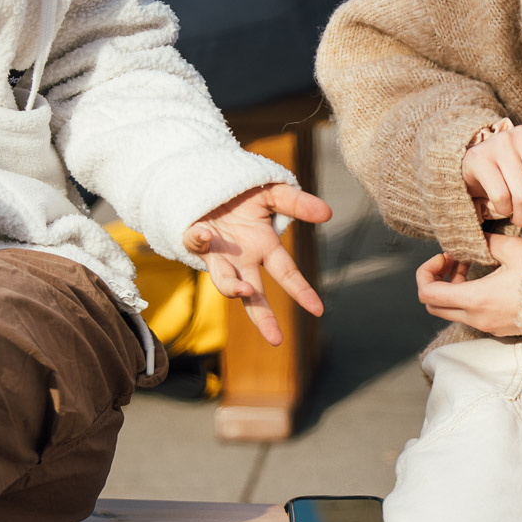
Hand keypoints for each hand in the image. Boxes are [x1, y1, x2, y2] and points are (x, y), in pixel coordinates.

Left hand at [185, 183, 332, 344]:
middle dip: (264, 316)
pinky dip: (198, 239)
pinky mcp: (194, 240)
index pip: (287, 275)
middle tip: (275, 339)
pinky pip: (193, 243)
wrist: (209, 183)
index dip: (302, 291)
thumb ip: (297, 204)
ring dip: (232, 287)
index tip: (317, 310)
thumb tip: (328, 213)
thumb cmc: (243, 194)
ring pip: (223, 280)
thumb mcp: (273, 194)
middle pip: (254, 295)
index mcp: (264, 248)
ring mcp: (218, 254)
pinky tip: (205, 233)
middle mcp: (242, 259)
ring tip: (242, 290)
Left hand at [415, 233, 521, 335]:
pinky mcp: (498, 328)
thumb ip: (487, 242)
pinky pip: (470, 315)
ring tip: (470, 263)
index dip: (426, 272)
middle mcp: (478, 318)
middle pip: (433, 306)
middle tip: (452, 259)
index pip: (427, 294)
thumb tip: (473, 237)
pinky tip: (485, 277)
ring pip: (451, 311)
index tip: (444, 256)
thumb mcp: (515, 250)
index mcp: (476, 300)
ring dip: (452, 287)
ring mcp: (488, 326)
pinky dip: (467, 297)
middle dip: (436, 280)